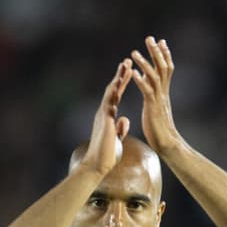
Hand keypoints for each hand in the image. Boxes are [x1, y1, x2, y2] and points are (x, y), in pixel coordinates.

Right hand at [80, 59, 131, 174]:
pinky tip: (120, 79)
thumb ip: (120, 127)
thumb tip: (124, 120)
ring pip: (111, 91)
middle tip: (127, 61)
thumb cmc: (107, 155)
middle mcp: (104, 112)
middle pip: (113, 89)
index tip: (129, 72)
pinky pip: (110, 100)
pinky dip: (115, 89)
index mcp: (108, 116)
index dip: (122, 83)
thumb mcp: (117, 137)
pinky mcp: (105, 118)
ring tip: (125, 63)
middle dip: (120, 75)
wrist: (98, 165)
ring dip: (118, 77)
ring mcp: (103, 114)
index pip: (116, 96)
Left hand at [131, 36, 180, 153]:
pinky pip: (147, 91)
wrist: (167, 144)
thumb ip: (155, 97)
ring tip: (134, 52)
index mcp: (163, 92)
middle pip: (163, 67)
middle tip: (150, 37)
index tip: (161, 41)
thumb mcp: (157, 109)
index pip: (166, 69)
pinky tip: (133, 72)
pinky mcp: (153, 107)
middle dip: (156, 52)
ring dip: (145, 63)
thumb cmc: (161, 130)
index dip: (164, 55)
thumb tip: (151, 89)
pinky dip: (140, 80)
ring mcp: (159, 99)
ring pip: (154, 76)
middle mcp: (163, 93)